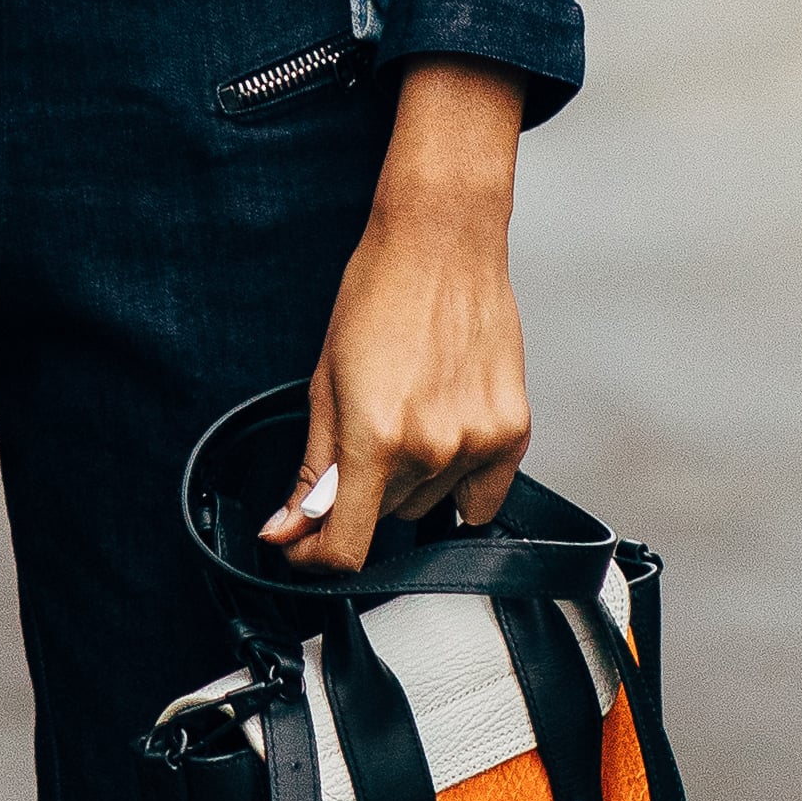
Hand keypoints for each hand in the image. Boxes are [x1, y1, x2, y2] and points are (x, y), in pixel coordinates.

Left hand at [270, 62, 530, 573]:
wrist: (441, 242)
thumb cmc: (378, 296)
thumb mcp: (325, 384)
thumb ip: (311, 468)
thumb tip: (287, 529)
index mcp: (374, 438)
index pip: (345, 547)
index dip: (314, 557)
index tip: (303, 545)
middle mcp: (432, 448)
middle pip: (386, 518)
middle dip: (363, 492)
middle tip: (364, 431)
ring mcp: (479, 442)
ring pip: (431, 505)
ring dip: (411, 481)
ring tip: (410, 411)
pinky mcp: (513, 432)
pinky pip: (481, 495)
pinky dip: (458, 479)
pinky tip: (446, 429)